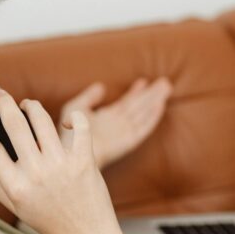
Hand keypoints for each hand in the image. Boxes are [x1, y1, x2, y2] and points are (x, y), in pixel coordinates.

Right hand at [0, 87, 124, 233]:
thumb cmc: (49, 220)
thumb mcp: (15, 206)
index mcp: (16, 185)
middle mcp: (37, 173)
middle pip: (14, 125)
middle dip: (3, 103)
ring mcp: (62, 165)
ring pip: (42, 119)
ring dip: (32, 106)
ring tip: (27, 106)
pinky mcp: (85, 160)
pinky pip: (80, 127)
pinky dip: (74, 118)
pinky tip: (67, 122)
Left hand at [58, 76, 172, 169]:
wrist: (72, 151)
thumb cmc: (68, 133)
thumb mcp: (75, 108)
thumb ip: (88, 97)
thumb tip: (101, 86)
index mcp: (106, 118)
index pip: (125, 103)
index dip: (134, 92)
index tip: (143, 81)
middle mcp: (118, 124)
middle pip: (139, 107)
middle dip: (151, 95)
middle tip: (165, 82)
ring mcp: (124, 132)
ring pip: (143, 113)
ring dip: (155, 101)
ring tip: (166, 88)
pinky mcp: (128, 141)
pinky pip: (143, 127)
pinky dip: (152, 117)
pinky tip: (160, 106)